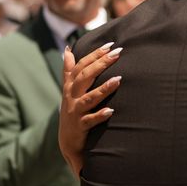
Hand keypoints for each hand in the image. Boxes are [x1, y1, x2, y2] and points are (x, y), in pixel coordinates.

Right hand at [58, 42, 122, 177]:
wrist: (68, 141)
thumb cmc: (73, 110)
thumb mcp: (69, 89)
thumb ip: (69, 70)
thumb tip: (68, 49)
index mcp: (71, 86)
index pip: (81, 66)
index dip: (94, 55)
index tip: (110, 44)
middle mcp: (71, 97)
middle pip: (85, 77)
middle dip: (101, 64)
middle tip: (117, 53)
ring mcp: (75, 112)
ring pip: (88, 98)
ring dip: (103, 89)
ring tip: (118, 80)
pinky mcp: (80, 126)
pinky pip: (90, 120)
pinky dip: (100, 115)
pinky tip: (111, 111)